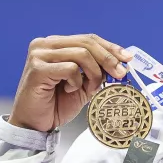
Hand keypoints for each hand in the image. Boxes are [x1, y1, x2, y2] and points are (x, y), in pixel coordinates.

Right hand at [8, 34, 132, 131]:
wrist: (35, 124)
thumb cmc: (56, 104)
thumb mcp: (83, 85)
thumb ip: (97, 71)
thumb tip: (120, 63)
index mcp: (56, 45)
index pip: (88, 39)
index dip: (110, 47)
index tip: (127, 58)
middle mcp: (45, 44)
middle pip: (87, 43)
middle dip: (108, 59)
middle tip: (121, 74)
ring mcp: (39, 55)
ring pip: (81, 54)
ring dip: (93, 73)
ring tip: (89, 88)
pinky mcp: (37, 68)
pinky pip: (70, 68)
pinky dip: (76, 82)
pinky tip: (69, 90)